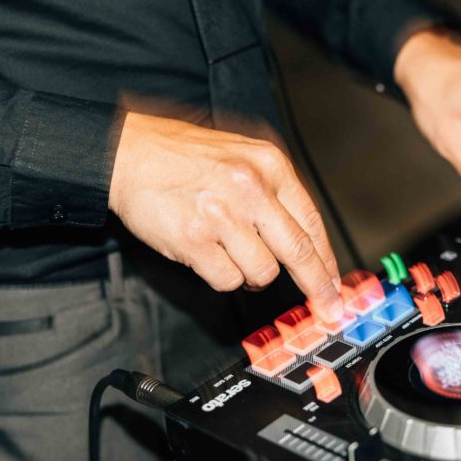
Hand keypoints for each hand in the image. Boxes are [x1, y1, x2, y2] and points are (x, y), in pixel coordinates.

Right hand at [109, 112, 344, 319]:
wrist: (127, 152)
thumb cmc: (181, 157)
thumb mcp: (241, 157)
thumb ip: (274, 195)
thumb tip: (305, 245)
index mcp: (269, 165)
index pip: (311, 223)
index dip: (326, 262)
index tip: (334, 286)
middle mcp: (250, 188)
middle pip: (299, 253)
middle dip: (317, 288)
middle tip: (327, 308)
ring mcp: (222, 215)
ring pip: (263, 273)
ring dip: (249, 272)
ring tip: (228, 250)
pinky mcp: (194, 240)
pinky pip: (227, 281)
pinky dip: (221, 276)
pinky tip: (207, 253)